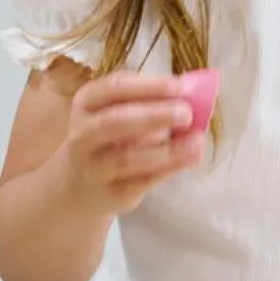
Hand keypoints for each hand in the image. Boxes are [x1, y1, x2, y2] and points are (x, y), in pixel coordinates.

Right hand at [63, 70, 204, 216]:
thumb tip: (192, 94)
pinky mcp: (111, 194)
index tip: (181, 86)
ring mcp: (93, 167)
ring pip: (128, 157)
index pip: (114, 88)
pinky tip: (192, 157)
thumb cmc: (112, 135)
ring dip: (167, 148)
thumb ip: (151, 100)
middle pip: (115, 121)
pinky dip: (170, 168)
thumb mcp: (120, 110)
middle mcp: (82, 134)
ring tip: (197, 140)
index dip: (149, 86)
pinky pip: (142, 181)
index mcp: (87, 102)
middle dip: (154, 116)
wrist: (82, 185)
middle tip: (187, 113)